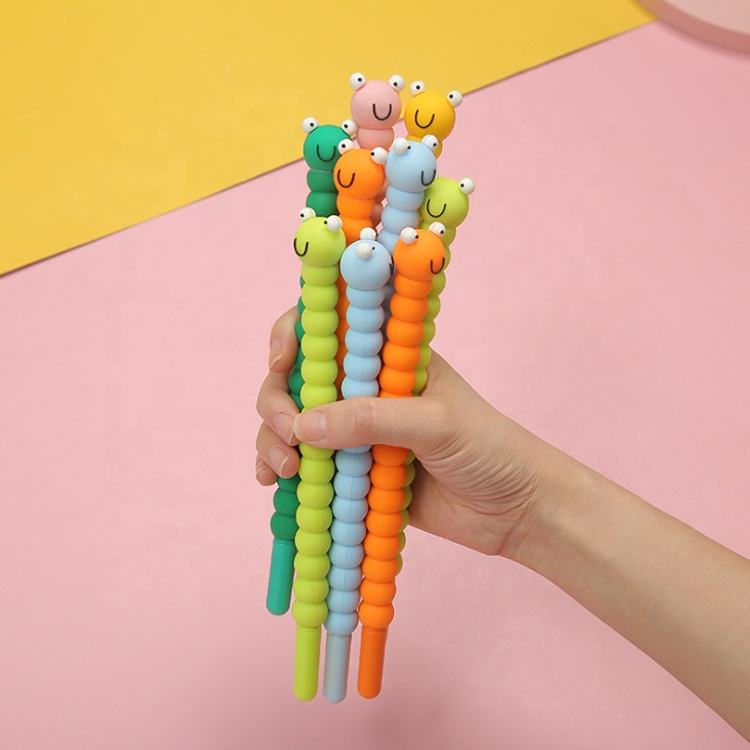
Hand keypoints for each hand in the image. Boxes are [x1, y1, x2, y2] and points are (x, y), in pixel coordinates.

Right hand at [255, 308, 571, 555]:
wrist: (514, 511)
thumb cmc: (488, 449)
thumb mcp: (436, 423)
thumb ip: (373, 418)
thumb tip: (303, 424)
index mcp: (390, 357)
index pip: (330, 327)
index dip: (295, 334)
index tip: (281, 362)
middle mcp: (367, 389)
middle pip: (299, 379)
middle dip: (277, 400)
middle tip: (286, 431)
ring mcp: (358, 431)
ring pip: (295, 423)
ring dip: (274, 440)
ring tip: (284, 470)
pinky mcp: (355, 473)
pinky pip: (307, 466)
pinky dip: (283, 471)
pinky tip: (274, 483)